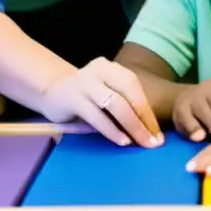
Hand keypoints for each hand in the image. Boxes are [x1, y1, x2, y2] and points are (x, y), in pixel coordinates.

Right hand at [39, 57, 163, 147]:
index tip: (158, 134)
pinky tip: (121, 140)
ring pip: (115, 104)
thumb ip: (124, 105)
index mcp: (112, 68)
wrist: (51, 91)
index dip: (148, 112)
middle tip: (153, 142)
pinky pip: (97, 116)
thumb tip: (150, 130)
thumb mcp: (106, 94)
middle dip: (143, 120)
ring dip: (131, 126)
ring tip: (141, 143)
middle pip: (128, 95)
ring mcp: (85, 82)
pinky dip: (111, 130)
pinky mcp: (72, 97)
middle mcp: (100, 70)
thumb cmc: (86, 97)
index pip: (135, 88)